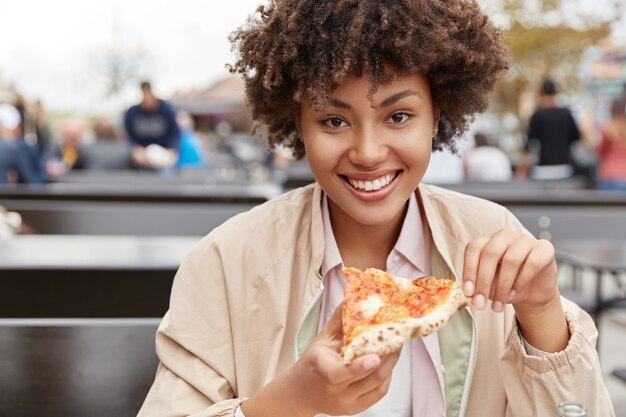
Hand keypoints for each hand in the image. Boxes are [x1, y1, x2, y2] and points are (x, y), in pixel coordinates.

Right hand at [284, 306, 400, 415]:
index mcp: (323, 370)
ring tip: (396, 346)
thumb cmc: (313, 362)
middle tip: (397, 336)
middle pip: (369, 377)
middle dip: (388, 355)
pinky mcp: (355, 409)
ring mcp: (346, 403)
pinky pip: (379, 393)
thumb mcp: (321, 339)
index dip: (360, 366)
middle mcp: (335, 391)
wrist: (302, 392)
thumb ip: (339, 320)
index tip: (376, 356)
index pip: (340, 373)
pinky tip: (387, 362)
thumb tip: (353, 296)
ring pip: (378, 385)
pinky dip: (387, 376)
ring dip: (391, 363)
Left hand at [462, 228, 557, 312]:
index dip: (469, 270)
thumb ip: (478, 285)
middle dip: (484, 281)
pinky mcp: (545, 249)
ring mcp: (526, 240)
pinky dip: (521, 281)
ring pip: (511, 259)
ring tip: (498, 305)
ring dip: (502, 286)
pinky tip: (515, 293)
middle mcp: (505, 236)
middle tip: (481, 303)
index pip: (474, 248)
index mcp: (487, 240)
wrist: (532, 292)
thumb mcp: (488, 286)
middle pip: (490, 252)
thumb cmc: (505, 285)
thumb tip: (469, 292)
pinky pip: (532, 263)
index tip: (468, 292)